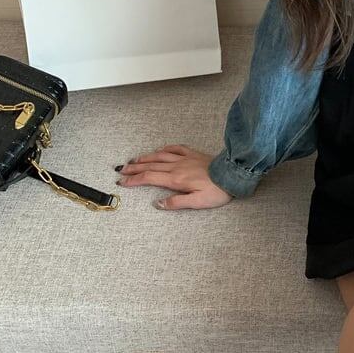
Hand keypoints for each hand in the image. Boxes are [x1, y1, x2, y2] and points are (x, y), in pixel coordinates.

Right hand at [116, 143, 233, 209]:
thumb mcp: (197, 202)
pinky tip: (160, 150)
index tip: (122, 182)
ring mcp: (185, 158)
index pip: (149, 178)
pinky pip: (175, 148)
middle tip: (120, 170)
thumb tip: (158, 204)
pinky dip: (165, 149)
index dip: (134, 180)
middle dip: (134, 168)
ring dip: (145, 158)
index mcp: (176, 179)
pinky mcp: (193, 154)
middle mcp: (177, 166)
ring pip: (160, 156)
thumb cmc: (217, 191)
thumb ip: (176, 203)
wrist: (232, 175)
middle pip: (150, 166)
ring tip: (133, 160)